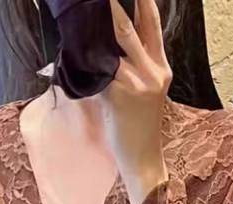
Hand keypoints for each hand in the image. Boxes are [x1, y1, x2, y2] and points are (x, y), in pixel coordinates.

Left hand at [101, 0, 171, 203]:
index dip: (144, 2)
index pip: (152, 25)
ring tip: (82, 11)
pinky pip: (100, 70)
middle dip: (111, 7)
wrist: (141, 158)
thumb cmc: (136, 127)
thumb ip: (127, 68)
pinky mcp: (121, 96)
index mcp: (161, 67)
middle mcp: (153, 71)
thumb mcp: (141, 92)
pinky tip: (71, 50)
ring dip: (95, 27)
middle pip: (129, 28)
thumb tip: (99, 48)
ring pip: (114, 45)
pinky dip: (85, 60)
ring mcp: (138, 83)